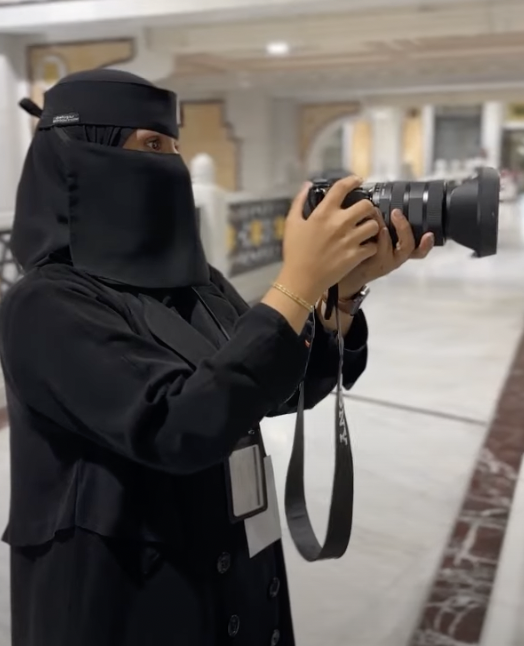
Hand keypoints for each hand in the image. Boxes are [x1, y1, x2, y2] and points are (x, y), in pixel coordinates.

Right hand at [277, 176, 379, 304]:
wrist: (301, 280)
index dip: (353, 180)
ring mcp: (349, 240)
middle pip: (366, 205)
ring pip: (374, 225)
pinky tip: (364, 247)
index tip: (358, 180)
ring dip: (372, 226)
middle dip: (367, 207)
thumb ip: (299, 201)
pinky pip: (373, 246)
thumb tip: (307, 185)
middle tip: (363, 212)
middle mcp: (339, 223)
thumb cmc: (295, 252)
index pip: (342, 188)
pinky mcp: (355, 256)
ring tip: (366, 230)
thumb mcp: (291, 224)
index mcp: (323, 213)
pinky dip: (371, 246)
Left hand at [337, 208, 433, 297]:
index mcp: (401, 251)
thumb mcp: (382, 239)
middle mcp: (395, 258)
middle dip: (403, 228)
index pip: (419, 250)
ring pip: (389, 248)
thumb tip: (388, 203)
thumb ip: (387, 225)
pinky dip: (373, 237)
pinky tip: (369, 226)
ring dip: (384, 228)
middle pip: (408, 247)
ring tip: (377, 214)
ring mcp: (382, 262)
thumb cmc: (367, 250)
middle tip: (397, 213)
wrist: (348, 270)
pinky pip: (374, 250)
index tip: (430, 234)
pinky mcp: (369, 263)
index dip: (427, 244)